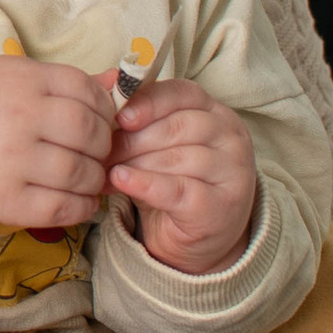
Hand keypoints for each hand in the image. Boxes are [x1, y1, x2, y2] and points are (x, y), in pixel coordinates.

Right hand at [0, 55, 113, 230]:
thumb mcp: (10, 77)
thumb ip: (62, 80)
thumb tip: (114, 83)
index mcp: (20, 81)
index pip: (85, 91)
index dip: (104, 108)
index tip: (102, 120)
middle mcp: (17, 118)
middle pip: (88, 132)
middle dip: (103, 144)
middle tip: (97, 152)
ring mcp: (10, 161)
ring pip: (79, 172)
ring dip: (94, 179)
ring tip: (88, 178)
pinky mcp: (4, 200)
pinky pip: (60, 207)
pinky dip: (80, 207)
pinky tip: (80, 201)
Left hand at [108, 83, 258, 271]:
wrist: (197, 239)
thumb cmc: (174, 182)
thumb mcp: (158, 146)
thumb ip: (138, 121)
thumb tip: (101, 96)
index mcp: (217, 112)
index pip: (183, 93)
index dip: (148, 102)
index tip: (119, 115)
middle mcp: (231, 138)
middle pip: (177, 126)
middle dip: (132, 139)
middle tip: (101, 152)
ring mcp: (232, 172)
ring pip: (176, 157)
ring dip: (134, 163)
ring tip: (105, 171)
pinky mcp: (220, 206)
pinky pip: (178, 189)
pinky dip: (145, 183)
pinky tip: (120, 181)